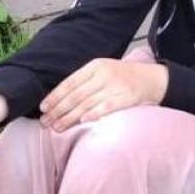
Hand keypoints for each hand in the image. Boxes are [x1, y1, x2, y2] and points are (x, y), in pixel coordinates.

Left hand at [40, 58, 168, 131]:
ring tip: (57, 127)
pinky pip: (107, 106)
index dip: (55, 96)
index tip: (43, 108)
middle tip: (46, 122)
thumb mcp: (103, 71)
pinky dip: (94, 114)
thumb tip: (59, 99)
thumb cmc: (123, 78)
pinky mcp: (126, 96)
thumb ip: (85, 81)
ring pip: (87, 103)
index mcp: (95, 66)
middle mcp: (104, 74)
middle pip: (76, 94)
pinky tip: (83, 122)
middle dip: (59, 110)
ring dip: (70, 117)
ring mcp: (115, 85)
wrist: (151, 79)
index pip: (70, 82)